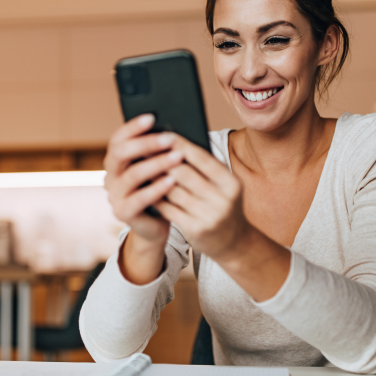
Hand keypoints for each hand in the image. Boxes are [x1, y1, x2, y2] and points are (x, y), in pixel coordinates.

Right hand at [103, 115, 183, 282]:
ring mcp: (114, 196)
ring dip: (157, 164)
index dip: (132, 127)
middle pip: (120, 153)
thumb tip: (175, 128)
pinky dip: (157, 188)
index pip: (117, 139)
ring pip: (132, 175)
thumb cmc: (160, 190)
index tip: (152, 117)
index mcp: (116, 161)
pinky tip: (173, 180)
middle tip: (170, 138)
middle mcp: (110, 176)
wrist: (156, 226)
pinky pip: (139, 199)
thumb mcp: (158, 169)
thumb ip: (159, 152)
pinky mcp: (123, 213)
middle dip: (145, 143)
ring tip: (178, 157)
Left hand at [153, 135, 249, 264]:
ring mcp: (209, 216)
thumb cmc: (222, 204)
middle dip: (162, 159)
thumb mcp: (224, 186)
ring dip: (155, 178)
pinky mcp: (195, 230)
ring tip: (141, 166)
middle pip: (184, 173)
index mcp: (231, 182)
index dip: (181, 144)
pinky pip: (169, 209)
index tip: (162, 134)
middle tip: (144, 148)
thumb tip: (175, 143)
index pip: (202, 158)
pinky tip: (146, 188)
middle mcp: (223, 199)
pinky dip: (156, 197)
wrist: (233, 241)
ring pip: (173, 191)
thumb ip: (205, 167)